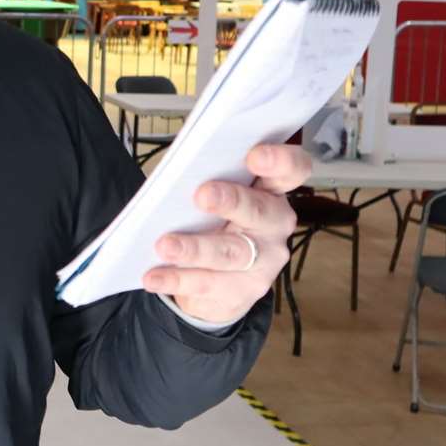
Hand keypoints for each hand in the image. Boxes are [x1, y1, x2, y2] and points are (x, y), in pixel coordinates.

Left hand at [142, 144, 310, 324]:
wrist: (220, 280)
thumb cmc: (215, 222)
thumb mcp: (217, 198)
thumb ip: (208, 181)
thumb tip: (175, 177)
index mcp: (271, 190)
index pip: (291, 170)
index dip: (280, 161)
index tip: (254, 155)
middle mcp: (274, 224)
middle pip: (258, 211)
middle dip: (231, 201)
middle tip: (202, 195)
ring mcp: (264, 260)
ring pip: (230, 252)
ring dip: (195, 248)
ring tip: (165, 245)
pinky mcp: (244, 290)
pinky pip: (207, 284)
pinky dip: (176, 279)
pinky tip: (153, 276)